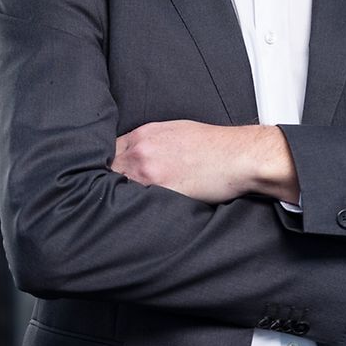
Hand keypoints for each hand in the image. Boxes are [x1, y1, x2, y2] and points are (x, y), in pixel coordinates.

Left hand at [112, 120, 298, 203]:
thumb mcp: (176, 130)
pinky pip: (136, 202)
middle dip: (109, 182)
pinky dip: (133, 208)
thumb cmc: (213, 145)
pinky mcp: (160, 189)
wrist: (237, 156)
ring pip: (117, 187)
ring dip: (118, 197)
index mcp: (144, 134)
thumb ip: (151, 141)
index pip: (109, 151)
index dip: (107, 165)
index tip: (108, 176)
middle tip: (109, 197)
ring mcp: (148, 170)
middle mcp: (142, 150)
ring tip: (118, 210)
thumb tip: (137, 153)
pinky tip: (133, 215)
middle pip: (108, 169)